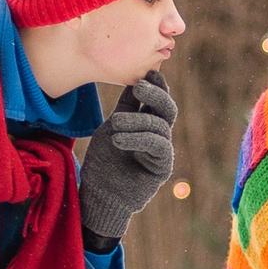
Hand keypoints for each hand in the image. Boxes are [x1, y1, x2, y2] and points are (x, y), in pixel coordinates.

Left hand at [79, 72, 176, 248]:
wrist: (100, 195)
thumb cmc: (104, 163)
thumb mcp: (112, 128)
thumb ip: (127, 108)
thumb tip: (136, 81)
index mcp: (146, 124)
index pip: (157, 101)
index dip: (156, 86)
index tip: (148, 73)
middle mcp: (158, 135)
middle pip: (167, 109)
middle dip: (155, 95)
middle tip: (140, 87)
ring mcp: (162, 151)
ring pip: (160, 125)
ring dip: (137, 120)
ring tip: (114, 124)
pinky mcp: (162, 166)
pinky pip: (158, 145)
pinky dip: (138, 138)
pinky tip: (118, 139)